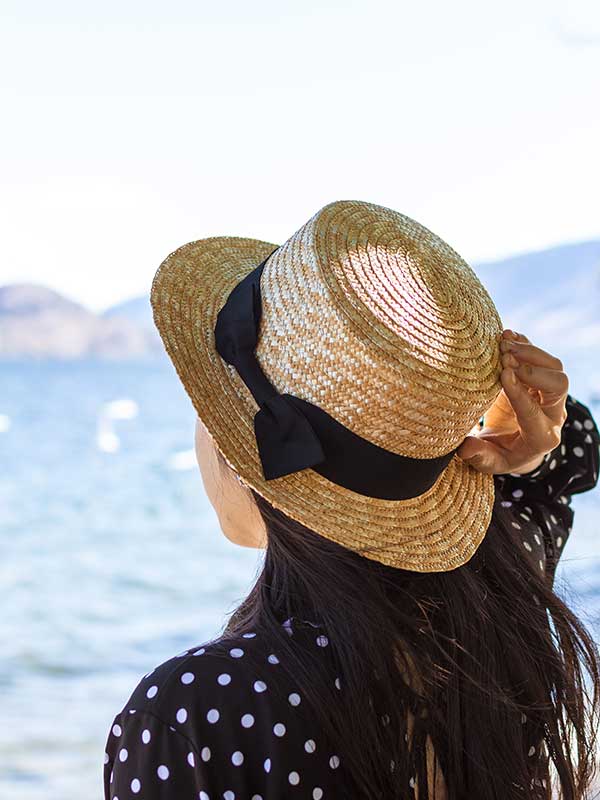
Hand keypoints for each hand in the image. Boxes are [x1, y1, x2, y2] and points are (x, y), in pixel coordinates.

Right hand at [456, 330, 568, 474]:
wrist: (514, 444)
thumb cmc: (500, 454)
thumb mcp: (490, 462)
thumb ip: (479, 457)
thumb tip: (464, 447)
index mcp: (542, 437)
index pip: (534, 411)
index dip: (519, 392)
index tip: (502, 374)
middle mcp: (552, 413)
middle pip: (558, 383)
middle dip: (532, 368)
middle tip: (504, 357)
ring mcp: (548, 393)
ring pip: (553, 366)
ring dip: (529, 352)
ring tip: (503, 342)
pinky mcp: (538, 378)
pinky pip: (538, 357)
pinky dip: (525, 343)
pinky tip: (507, 334)